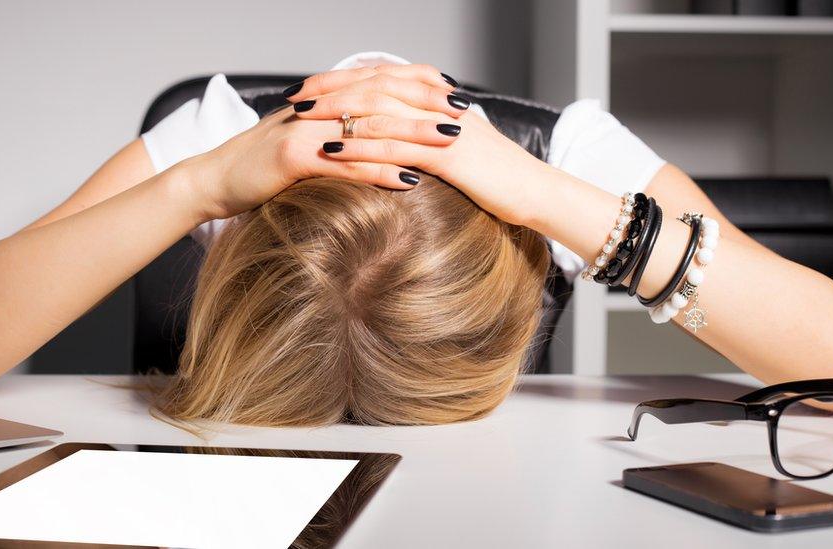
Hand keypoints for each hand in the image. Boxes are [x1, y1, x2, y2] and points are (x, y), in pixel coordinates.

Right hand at [177, 64, 466, 220]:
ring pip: (370, 128)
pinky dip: (380, 171)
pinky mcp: (293, 157)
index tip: (454, 96)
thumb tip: (373, 138)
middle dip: (427, 106)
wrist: (214, 180)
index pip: (379, 82)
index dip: (418, 86)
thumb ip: (337, 135)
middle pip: (383, 99)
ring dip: (415, 136)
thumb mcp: (304, 143)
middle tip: (464, 114)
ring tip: (451, 144)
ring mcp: (306, 130)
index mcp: (323, 100)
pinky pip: (346, 163)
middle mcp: (318, 107)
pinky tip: (410, 180)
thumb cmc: (261, 167)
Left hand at [310, 104, 546, 227]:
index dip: (344, 81)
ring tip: (302, 119)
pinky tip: (332, 152)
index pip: (383, 79)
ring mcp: (441, 128)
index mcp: (438, 101)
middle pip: (374, 86)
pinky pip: (394, 146)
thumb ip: (428, 140)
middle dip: (331, 90)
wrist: (536, 192)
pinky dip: (359, 146)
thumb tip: (400, 144)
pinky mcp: (445, 155)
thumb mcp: (459, 151)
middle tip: (296, 97)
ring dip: (336, 113)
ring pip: (379, 111)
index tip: (312, 88)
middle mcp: (437, 106)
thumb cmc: (498, 178)